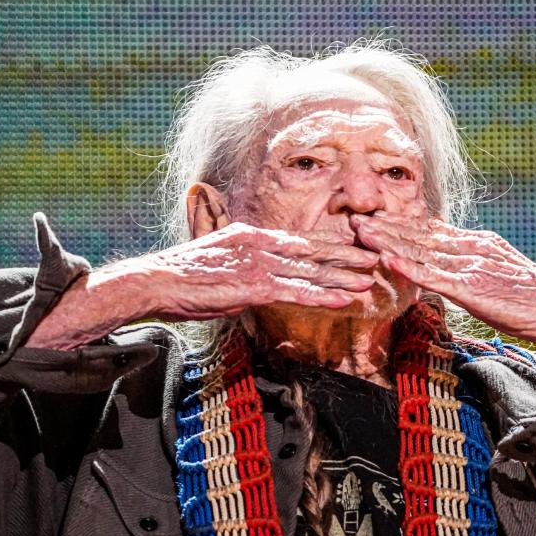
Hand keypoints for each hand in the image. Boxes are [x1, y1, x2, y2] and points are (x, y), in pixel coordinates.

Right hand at [26, 222, 379, 349]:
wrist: (156, 282)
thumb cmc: (185, 278)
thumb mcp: (221, 262)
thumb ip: (246, 264)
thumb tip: (262, 275)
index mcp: (253, 236)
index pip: (300, 240)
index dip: (332, 244)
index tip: (357, 246)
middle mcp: (260, 245)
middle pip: (314, 251)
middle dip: (348, 255)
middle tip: (379, 256)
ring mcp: (258, 264)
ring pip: (311, 271)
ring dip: (344, 276)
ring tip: (372, 280)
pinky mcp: (253, 287)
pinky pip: (296, 292)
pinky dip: (324, 295)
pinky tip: (345, 298)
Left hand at [350, 213, 535, 378]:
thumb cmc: (532, 300)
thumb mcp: (501, 273)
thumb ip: (475, 266)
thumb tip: (453, 267)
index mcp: (479, 243)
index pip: (433, 229)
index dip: (402, 223)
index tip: (376, 217)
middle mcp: (472, 247)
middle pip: (421, 233)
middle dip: (386, 226)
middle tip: (355, 219)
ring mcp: (471, 266)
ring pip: (421, 249)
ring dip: (388, 240)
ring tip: (360, 233)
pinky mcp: (471, 288)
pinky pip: (432, 275)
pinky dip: (407, 266)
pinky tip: (386, 260)